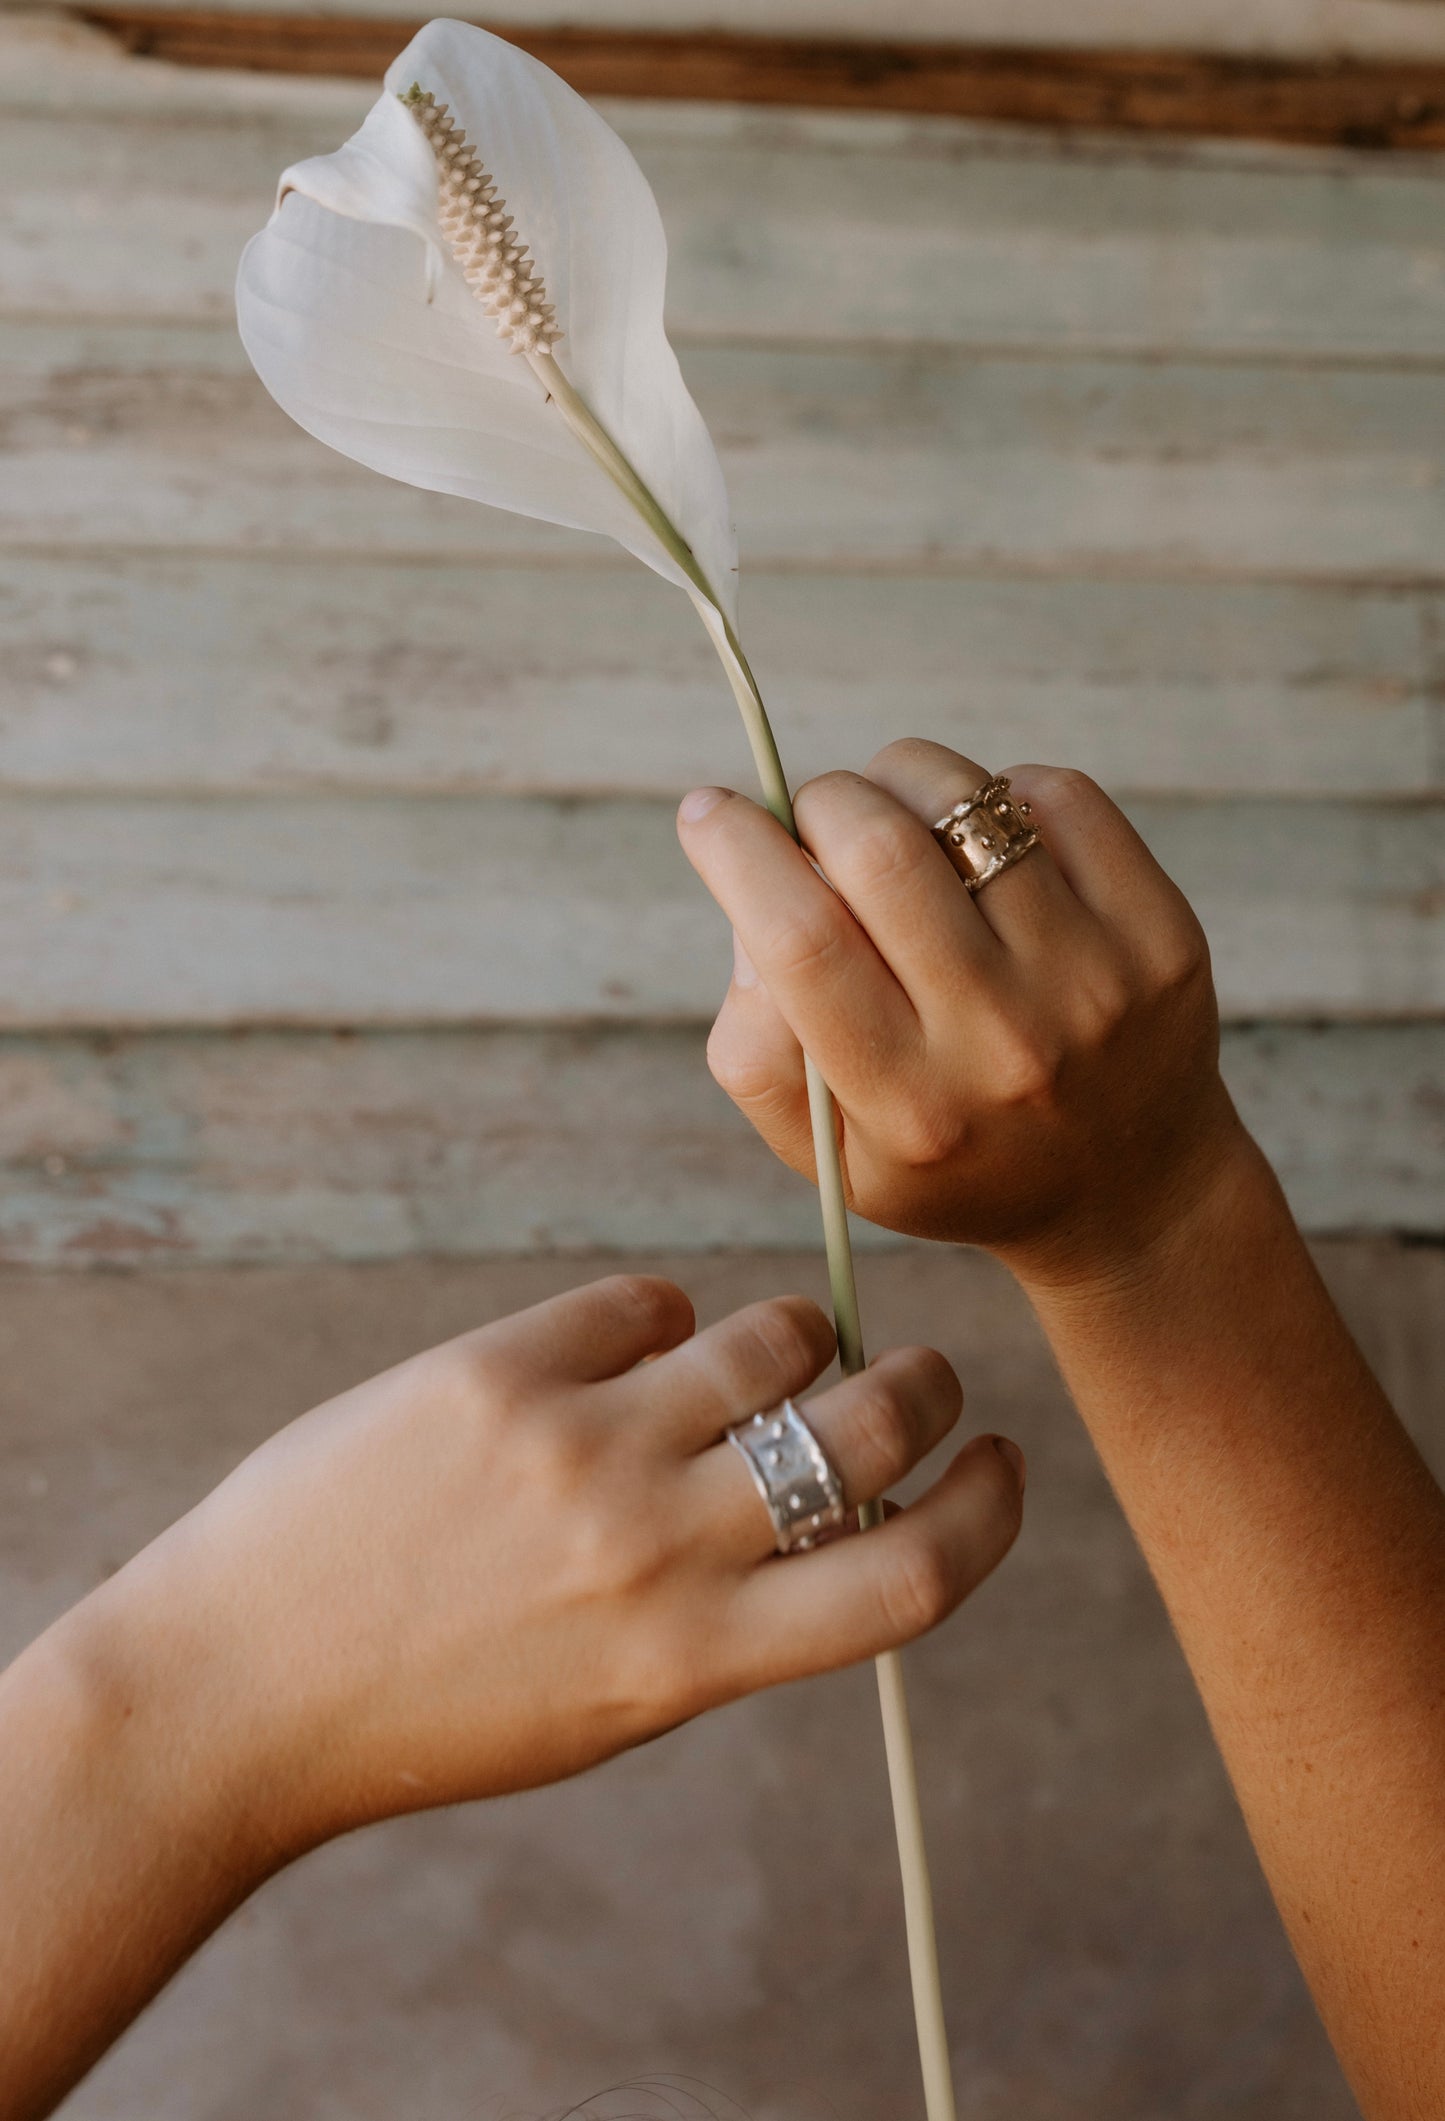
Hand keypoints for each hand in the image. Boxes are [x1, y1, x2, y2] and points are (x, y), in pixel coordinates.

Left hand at [74, 1273, 1022, 1856]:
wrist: (239, 1687)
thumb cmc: (434, 1708)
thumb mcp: (614, 1701)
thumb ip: (731, 1611)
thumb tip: (828, 1486)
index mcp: (697, 1658)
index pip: (915, 1578)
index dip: (990, 1511)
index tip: (999, 1465)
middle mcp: (654, 1548)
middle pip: (873, 1427)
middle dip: (924, 1389)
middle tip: (914, 1380)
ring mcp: (577, 1447)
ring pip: (772, 1335)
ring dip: (797, 1337)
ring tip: (765, 1355)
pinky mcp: (497, 1370)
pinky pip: (642, 1302)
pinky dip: (660, 1318)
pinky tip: (626, 1350)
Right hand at [678, 739, 1249, 1285]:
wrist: (1130, 1193)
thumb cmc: (950, 1156)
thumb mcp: (829, 1152)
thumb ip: (755, 1048)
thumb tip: (752, 909)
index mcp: (906, 1108)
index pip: (800, 941)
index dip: (737, 852)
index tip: (706, 813)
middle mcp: (1004, 1045)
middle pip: (876, 848)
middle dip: (820, 804)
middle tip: (815, 824)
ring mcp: (1095, 984)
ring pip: (966, 800)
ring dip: (903, 782)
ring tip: (899, 825)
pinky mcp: (1162, 934)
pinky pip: (1056, 796)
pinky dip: (1000, 792)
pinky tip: (988, 845)